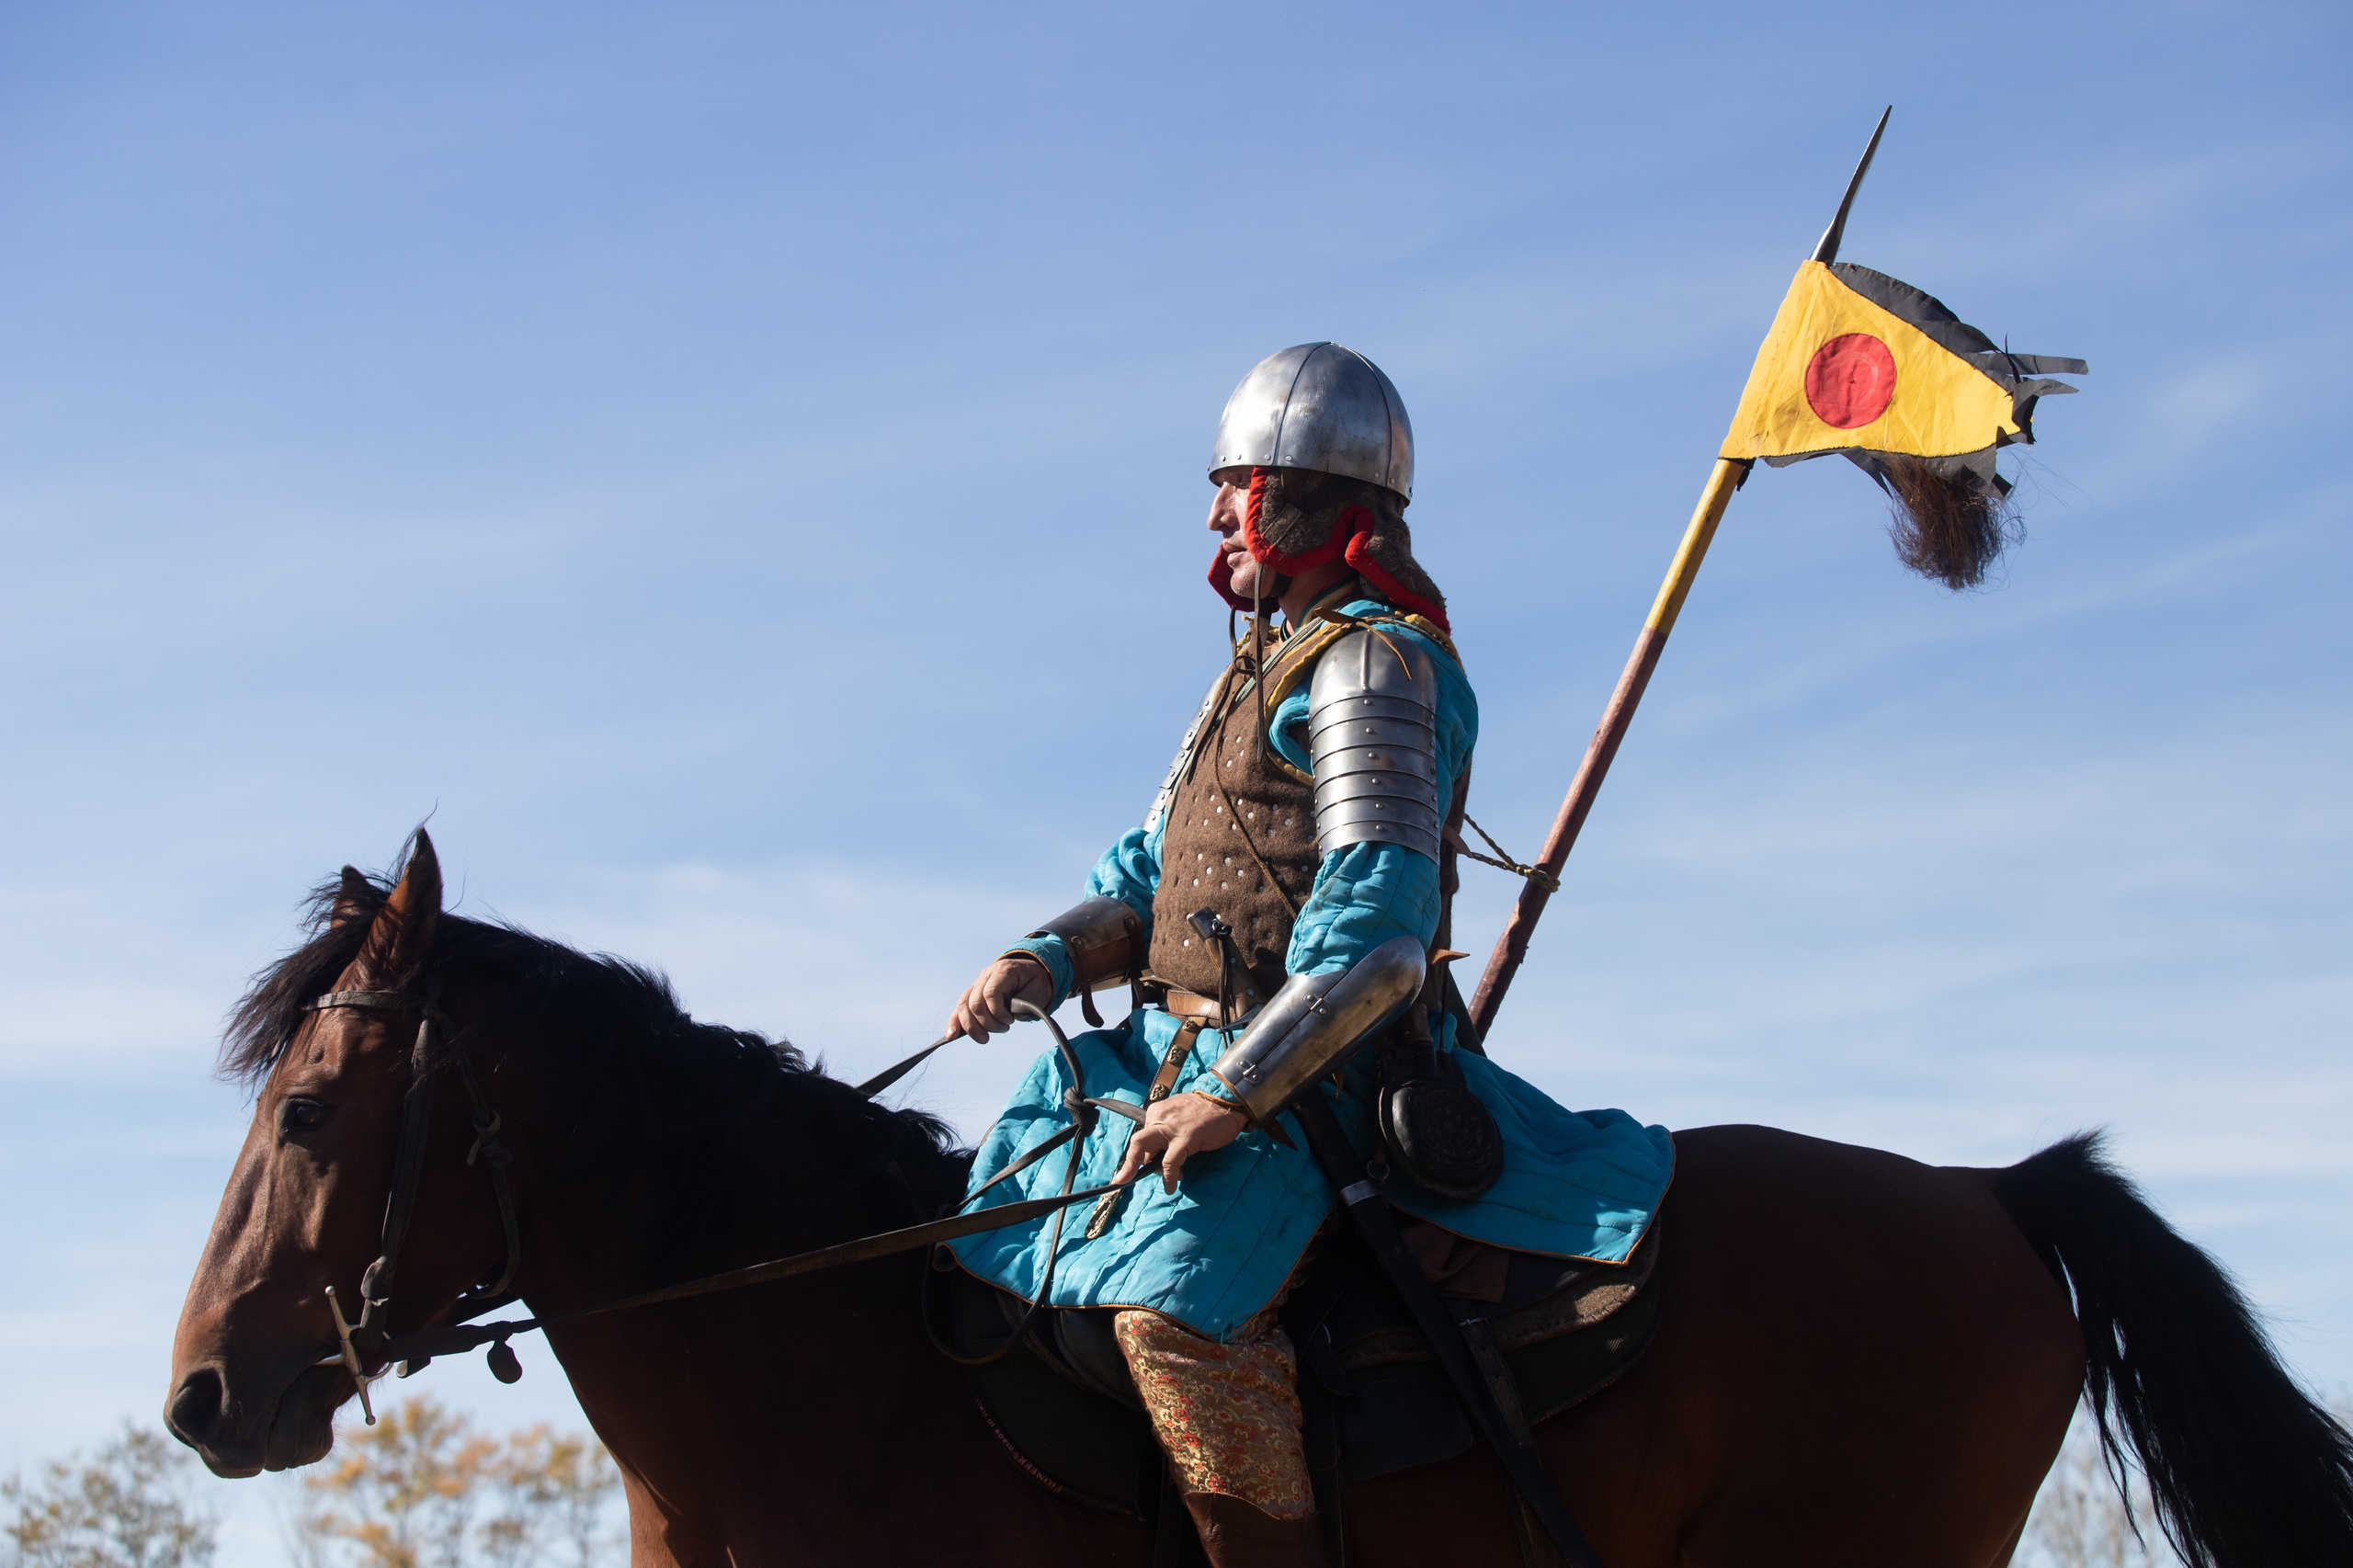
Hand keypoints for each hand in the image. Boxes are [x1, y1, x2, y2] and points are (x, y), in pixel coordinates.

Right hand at [946, 955, 1054, 1042]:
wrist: (1030, 971)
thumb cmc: (1036, 982)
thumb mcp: (1039, 989)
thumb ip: (1026, 1002)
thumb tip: (1012, 1015)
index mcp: (1003, 971)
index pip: (990, 993)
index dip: (998, 1012)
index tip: (1011, 1020)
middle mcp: (985, 976)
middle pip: (974, 1002)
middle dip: (987, 1023)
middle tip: (1004, 1029)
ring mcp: (976, 984)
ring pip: (963, 1006)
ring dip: (972, 1026)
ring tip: (985, 1038)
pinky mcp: (972, 994)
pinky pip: (960, 1008)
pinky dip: (954, 1022)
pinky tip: (950, 1035)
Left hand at [1113, 1093, 1248, 1192]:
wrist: (1226, 1100)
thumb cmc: (1205, 1110)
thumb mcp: (1178, 1115)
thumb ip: (1166, 1130)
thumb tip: (1158, 1156)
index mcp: (1156, 1112)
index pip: (1143, 1137)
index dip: (1141, 1156)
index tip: (1134, 1169)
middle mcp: (1159, 1118)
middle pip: (1137, 1143)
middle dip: (1129, 1164)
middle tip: (1122, 1180)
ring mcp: (1171, 1129)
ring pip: (1146, 1152)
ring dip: (1149, 1172)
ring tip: (1165, 1184)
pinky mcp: (1185, 1139)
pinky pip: (1170, 1163)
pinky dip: (1168, 1177)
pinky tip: (1171, 1185)